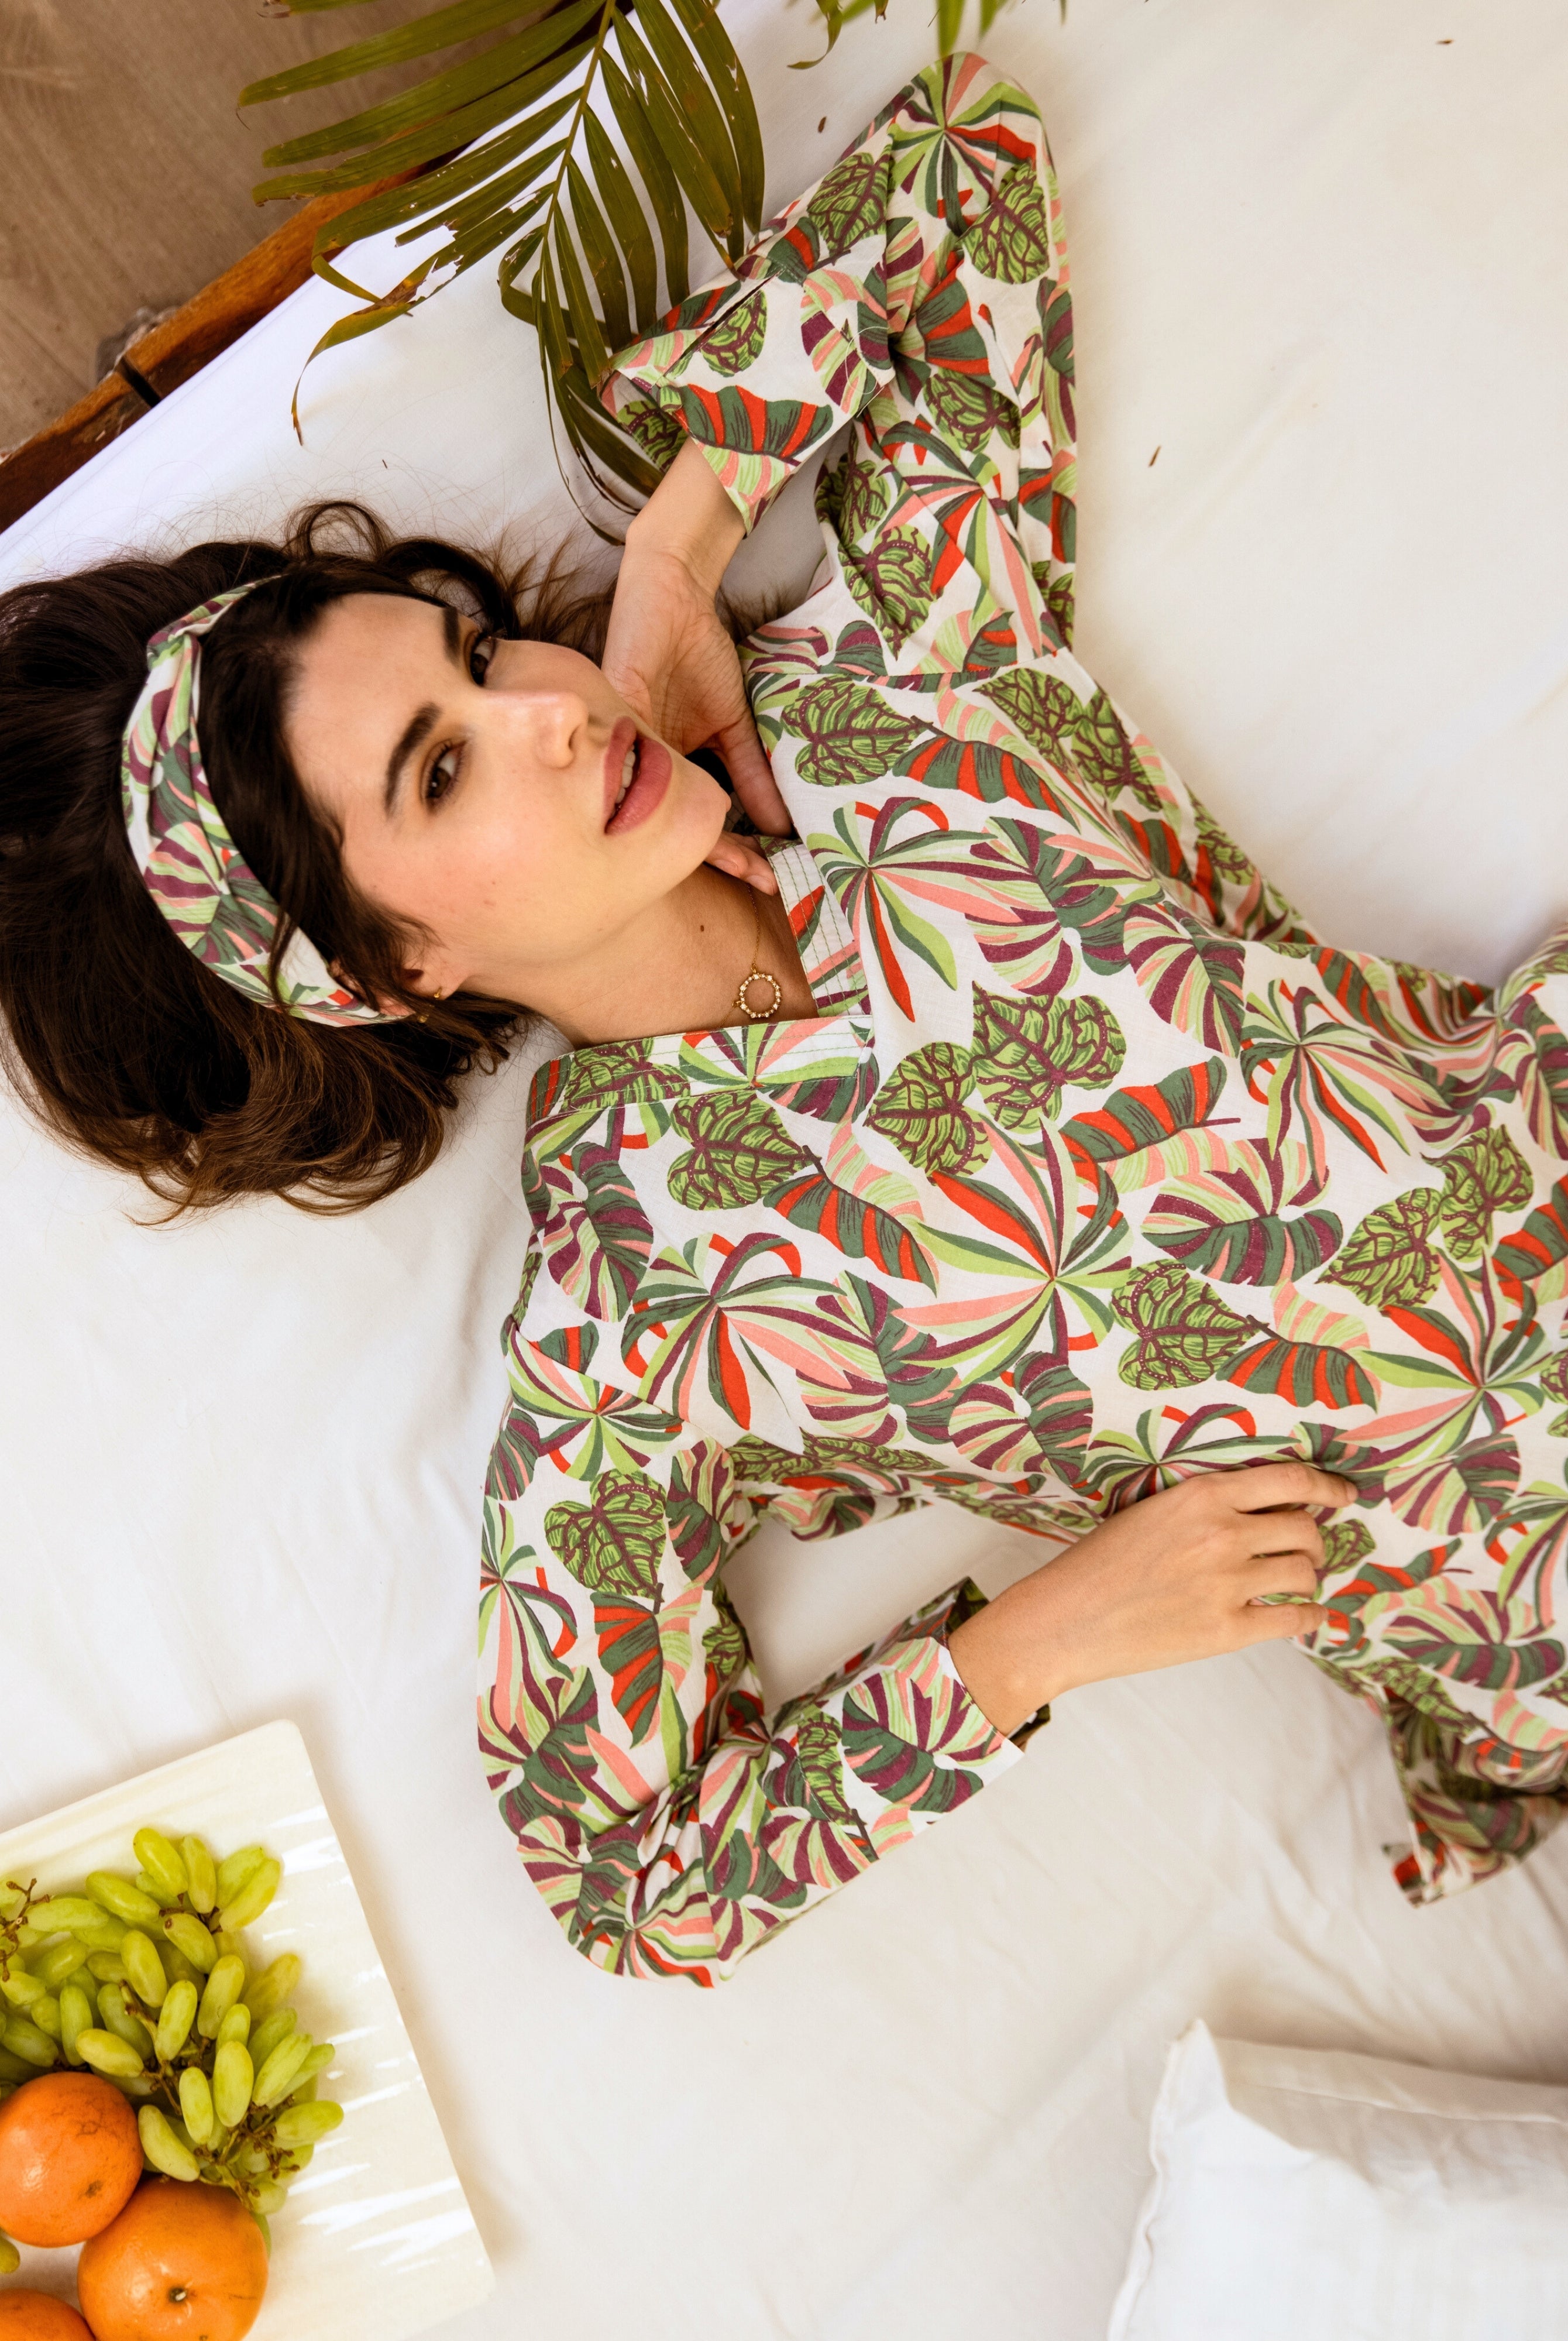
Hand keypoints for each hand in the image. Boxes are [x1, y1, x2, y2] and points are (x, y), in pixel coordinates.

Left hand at [604, 442, 790, 877]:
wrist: (672, 593)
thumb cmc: (694, 654)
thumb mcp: (734, 721)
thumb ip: (751, 770)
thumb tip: (781, 822)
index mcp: (663, 774)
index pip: (695, 824)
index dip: (731, 852)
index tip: (767, 878)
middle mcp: (639, 769)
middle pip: (674, 825)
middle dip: (722, 855)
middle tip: (761, 879)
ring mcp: (628, 745)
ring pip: (658, 802)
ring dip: (700, 830)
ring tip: (739, 858)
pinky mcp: (620, 711)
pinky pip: (642, 756)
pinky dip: (667, 785)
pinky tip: (689, 819)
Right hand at [947, 1461, 1351, 1737]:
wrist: (1064, 1619)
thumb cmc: (1100, 1563)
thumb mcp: (1151, 1511)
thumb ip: (1207, 1507)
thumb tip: (1267, 1513)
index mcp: (1202, 1495)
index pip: (1290, 1481)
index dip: (1327, 1486)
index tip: (1344, 1495)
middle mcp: (1223, 1534)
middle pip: (1305, 1530)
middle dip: (1313, 1540)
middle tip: (1305, 1550)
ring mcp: (1228, 1584)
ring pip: (1305, 1573)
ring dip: (1308, 1577)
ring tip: (1294, 1582)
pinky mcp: (1227, 1631)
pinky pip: (1294, 1619)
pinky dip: (1311, 1617)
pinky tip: (1308, 1616)